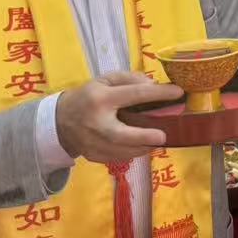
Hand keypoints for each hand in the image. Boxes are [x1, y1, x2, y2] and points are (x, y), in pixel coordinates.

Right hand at [54, 71, 179, 163]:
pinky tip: (142, 147)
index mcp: (101, 98)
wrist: (59, 121)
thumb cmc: (88, 96)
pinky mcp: (93, 156)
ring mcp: (92, 143)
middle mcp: (96, 122)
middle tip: (163, 136)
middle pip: (121, 134)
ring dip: (143, 147)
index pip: (133, 94)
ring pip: (122, 151)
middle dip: (144, 136)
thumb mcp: (105, 80)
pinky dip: (133, 153)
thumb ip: (130, 79)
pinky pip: (118, 158)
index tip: (178, 93)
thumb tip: (153, 85)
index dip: (158, 93)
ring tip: (157, 141)